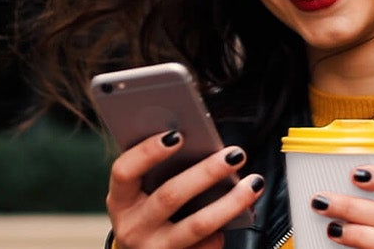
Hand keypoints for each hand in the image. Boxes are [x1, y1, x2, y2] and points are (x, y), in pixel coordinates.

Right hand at [105, 130, 264, 248]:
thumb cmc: (149, 214)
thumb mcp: (141, 195)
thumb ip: (160, 172)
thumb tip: (201, 144)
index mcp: (119, 201)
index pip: (124, 172)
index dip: (148, 152)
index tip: (177, 135)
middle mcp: (133, 228)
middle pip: (171, 195)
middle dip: (206, 172)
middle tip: (234, 154)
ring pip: (198, 224)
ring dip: (230, 202)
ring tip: (254, 183)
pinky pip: (208, 244)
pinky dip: (225, 228)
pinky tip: (241, 214)